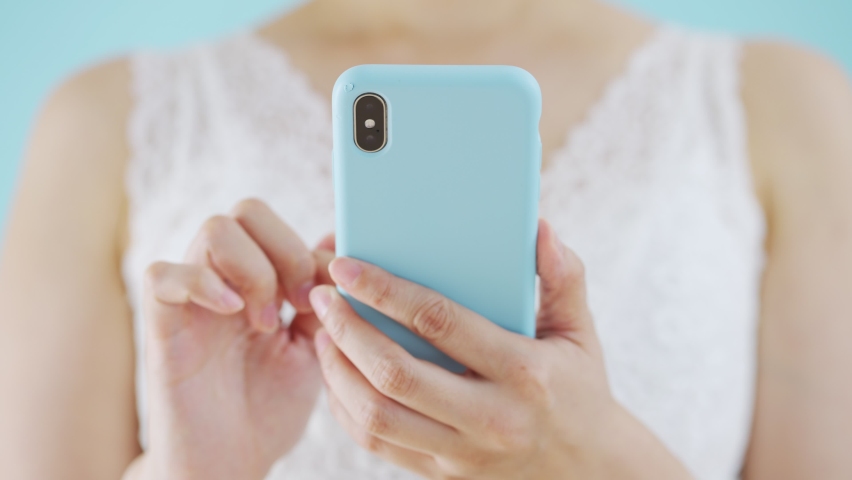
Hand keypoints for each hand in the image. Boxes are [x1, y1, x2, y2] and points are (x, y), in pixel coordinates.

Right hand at [130, 199, 330, 479]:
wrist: (230, 463)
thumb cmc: (269, 407)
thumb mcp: (313, 345)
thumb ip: (323, 295)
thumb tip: (337, 237)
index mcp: (258, 279)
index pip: (279, 223)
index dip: (310, 251)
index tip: (328, 297)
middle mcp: (223, 279)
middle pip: (247, 210)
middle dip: (285, 248)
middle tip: (299, 301)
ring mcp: (192, 298)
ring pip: (215, 229)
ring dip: (254, 270)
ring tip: (266, 322)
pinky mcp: (162, 324)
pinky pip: (164, 274)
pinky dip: (203, 283)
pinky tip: (234, 313)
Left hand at [309, 220, 691, 478]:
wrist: (588, 471)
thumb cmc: (579, 390)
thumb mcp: (580, 332)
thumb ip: (564, 278)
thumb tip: (539, 229)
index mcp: (522, 372)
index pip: (440, 322)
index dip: (385, 291)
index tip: (347, 266)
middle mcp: (489, 418)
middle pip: (395, 373)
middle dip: (347, 329)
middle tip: (323, 295)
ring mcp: (463, 453)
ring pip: (377, 415)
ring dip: (337, 371)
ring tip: (322, 333)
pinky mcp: (442, 474)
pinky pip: (379, 445)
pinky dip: (347, 409)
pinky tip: (338, 375)